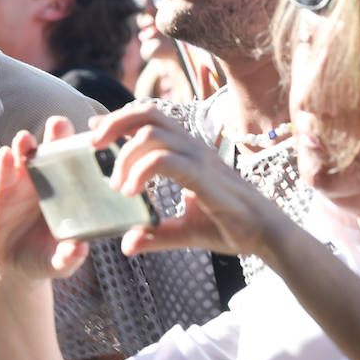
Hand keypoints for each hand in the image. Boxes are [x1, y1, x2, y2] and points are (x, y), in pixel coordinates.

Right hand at [0, 117, 90, 289]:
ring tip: (25, 139)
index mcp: (69, 193)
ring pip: (25, 157)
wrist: (10, 266)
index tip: (93, 137)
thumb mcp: (58, 263)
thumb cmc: (43, 259)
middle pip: (53, 152)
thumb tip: (79, 248)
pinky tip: (5, 154)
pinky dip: (4, 163)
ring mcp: (23, 184)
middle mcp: (48, 182)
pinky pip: (3, 173)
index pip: (79, 165)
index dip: (84, 149)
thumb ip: (68, 257)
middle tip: (59, 124)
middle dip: (56, 135)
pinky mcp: (1, 191)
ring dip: (25, 145)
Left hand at [88, 103, 282, 258]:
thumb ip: (154, 233)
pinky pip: (165, 160)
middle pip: (149, 114)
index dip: (120, 119)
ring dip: (125, 155)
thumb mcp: (182, 231)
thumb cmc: (230, 227)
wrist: (267, 237)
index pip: (151, 118)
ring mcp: (199, 160)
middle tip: (92, 146)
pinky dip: (140, 172)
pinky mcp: (204, 176)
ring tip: (116, 185)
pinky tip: (131, 192)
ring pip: (152, 134)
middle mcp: (192, 149)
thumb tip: (127, 245)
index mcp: (187, 153)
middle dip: (114, 123)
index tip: (94, 133)